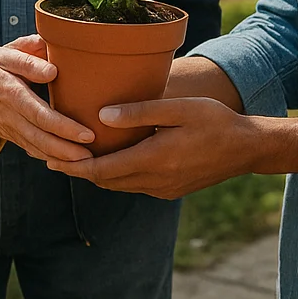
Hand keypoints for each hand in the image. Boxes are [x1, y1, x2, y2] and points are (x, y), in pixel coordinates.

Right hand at [0, 36, 94, 161]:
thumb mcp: (1, 54)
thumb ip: (27, 60)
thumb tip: (53, 70)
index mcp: (12, 94)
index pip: (42, 116)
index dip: (65, 128)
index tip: (87, 134)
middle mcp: (11, 117)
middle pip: (42, 140)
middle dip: (69, 152)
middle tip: (94, 158)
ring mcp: (10, 130)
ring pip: (38, 149)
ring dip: (62, 159)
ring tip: (88, 163)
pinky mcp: (10, 136)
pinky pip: (32, 150)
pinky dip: (49, 158)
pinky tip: (68, 162)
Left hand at [46, 97, 258, 198]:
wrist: (248, 149)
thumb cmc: (215, 121)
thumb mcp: (178, 108)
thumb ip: (139, 112)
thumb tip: (101, 117)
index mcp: (154, 159)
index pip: (102, 170)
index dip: (74, 166)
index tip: (49, 159)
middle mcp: (155, 180)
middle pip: (105, 181)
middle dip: (78, 171)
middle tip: (51, 158)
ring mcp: (163, 188)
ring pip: (119, 185)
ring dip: (96, 174)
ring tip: (73, 160)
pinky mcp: (171, 190)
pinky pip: (134, 185)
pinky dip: (116, 175)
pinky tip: (109, 161)